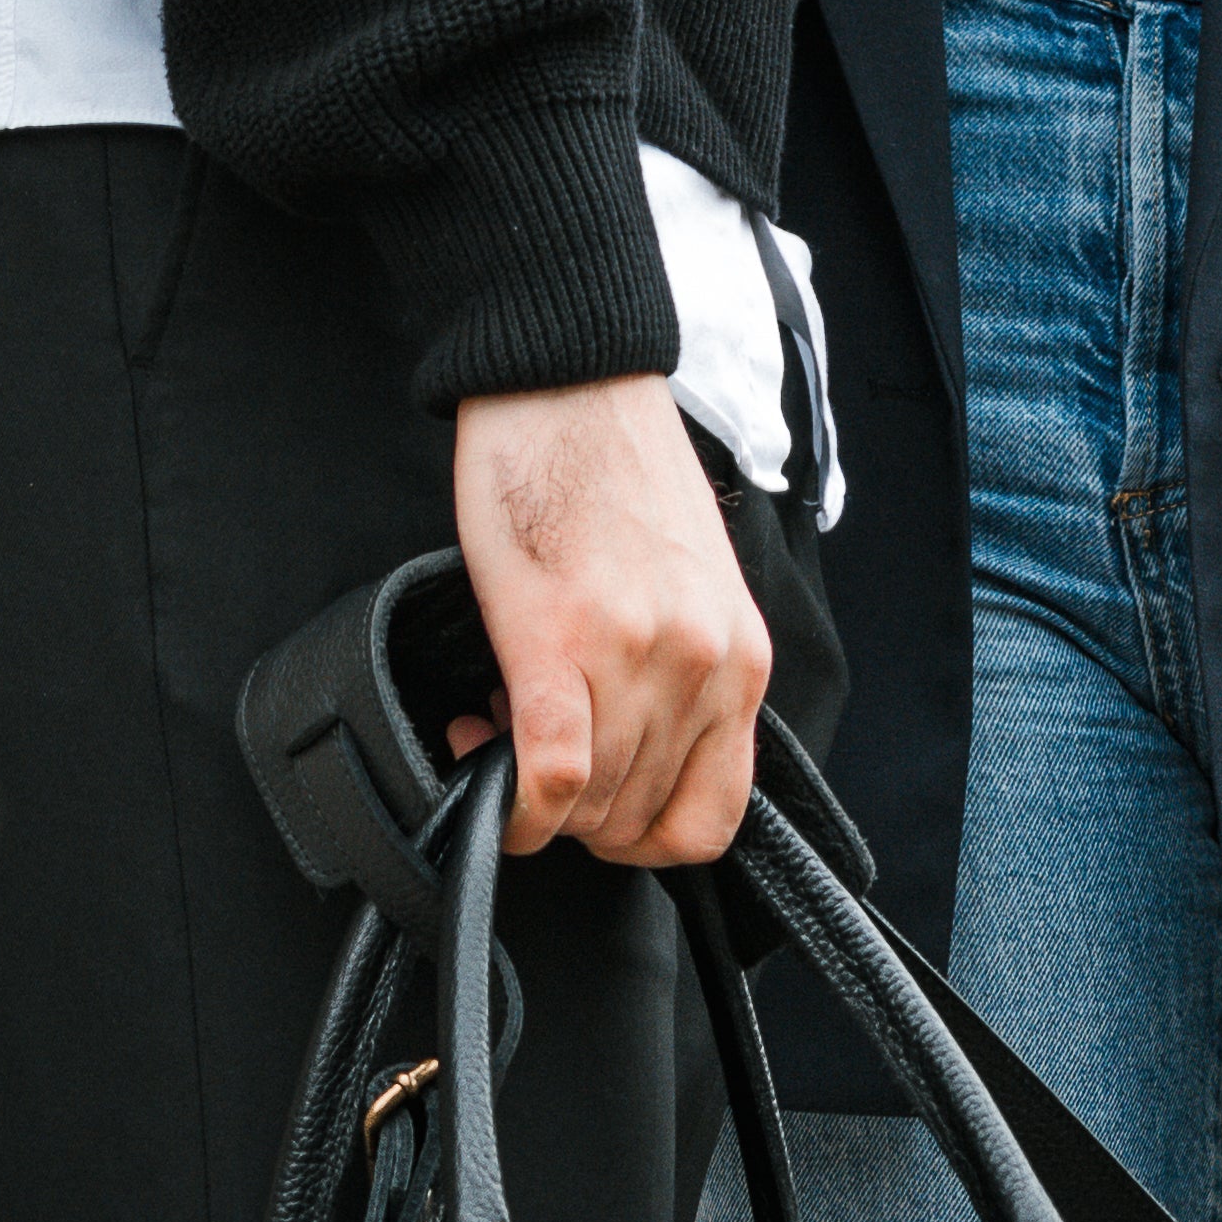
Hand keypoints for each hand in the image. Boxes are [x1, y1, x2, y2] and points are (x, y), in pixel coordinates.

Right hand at [447, 375, 773, 863]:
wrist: (570, 381)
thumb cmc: (617, 476)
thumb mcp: (690, 594)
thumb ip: (680, 682)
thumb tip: (628, 761)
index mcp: (741, 661)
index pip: (709, 820)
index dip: (641, 839)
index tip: (596, 807)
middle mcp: (703, 668)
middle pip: (637, 821)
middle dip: (575, 814)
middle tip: (531, 757)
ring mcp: (638, 658)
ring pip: (590, 807)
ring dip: (532, 795)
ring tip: (500, 724)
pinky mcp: (562, 642)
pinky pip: (550, 777)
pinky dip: (513, 802)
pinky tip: (481, 760)